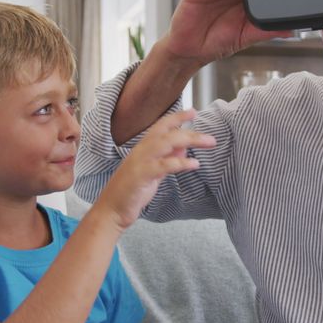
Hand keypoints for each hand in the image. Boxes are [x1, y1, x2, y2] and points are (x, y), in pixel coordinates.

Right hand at [93, 109, 214, 230]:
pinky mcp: (141, 176)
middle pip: (168, 133)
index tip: (193, 112)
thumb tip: (184, 150)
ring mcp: (140, 162)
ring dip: (189, 140)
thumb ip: (167, 160)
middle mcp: (141, 151)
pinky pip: (164, 165)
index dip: (177, 117)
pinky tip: (195, 164)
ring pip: (166, 143)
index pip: (161, 126)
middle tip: (211, 137)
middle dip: (191, 132)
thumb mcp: (153, 174)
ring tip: (208, 143)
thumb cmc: (131, 193)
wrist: (111, 211)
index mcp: (143, 148)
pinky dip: (181, 163)